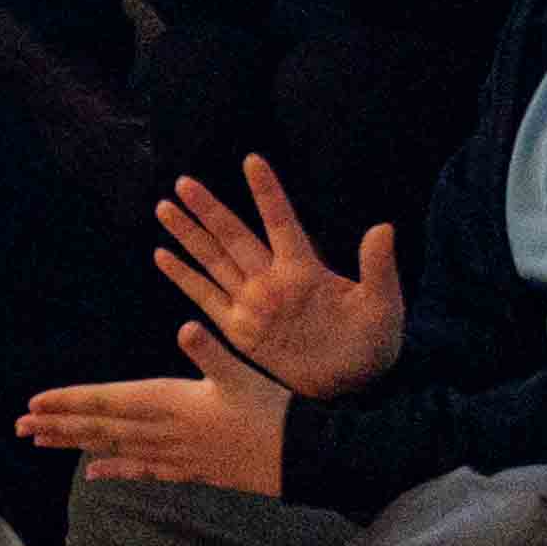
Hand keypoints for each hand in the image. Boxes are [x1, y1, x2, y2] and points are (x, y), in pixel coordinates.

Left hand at [21, 328, 293, 490]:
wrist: (305, 458)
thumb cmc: (275, 411)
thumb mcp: (243, 376)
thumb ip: (211, 353)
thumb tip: (187, 328)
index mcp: (170, 403)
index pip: (108, 401)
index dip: (70, 402)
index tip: (34, 404)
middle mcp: (164, 431)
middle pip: (101, 427)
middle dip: (58, 425)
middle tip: (19, 427)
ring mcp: (176, 454)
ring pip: (115, 449)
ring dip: (77, 444)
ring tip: (41, 442)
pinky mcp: (192, 470)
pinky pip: (144, 471)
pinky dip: (117, 470)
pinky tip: (92, 475)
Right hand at [153, 159, 404, 396]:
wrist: (355, 385)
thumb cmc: (374, 342)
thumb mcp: (382, 305)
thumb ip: (378, 267)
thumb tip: (384, 227)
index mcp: (305, 269)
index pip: (280, 222)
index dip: (267, 193)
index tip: (253, 160)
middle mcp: (272, 279)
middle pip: (234, 237)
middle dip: (209, 209)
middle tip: (184, 182)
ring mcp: (253, 302)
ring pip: (213, 260)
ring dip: (189, 234)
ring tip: (165, 207)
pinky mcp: (240, 328)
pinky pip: (205, 296)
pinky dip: (183, 276)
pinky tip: (162, 256)